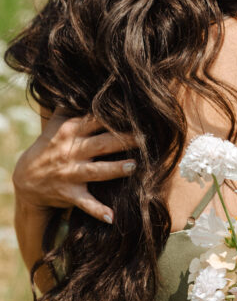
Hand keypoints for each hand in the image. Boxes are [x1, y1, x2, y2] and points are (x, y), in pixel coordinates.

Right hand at [12, 112, 137, 223]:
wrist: (26, 180)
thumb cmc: (49, 147)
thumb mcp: (57, 125)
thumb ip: (72, 106)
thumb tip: (87, 83)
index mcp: (71, 131)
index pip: (96, 120)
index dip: (116, 116)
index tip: (137, 111)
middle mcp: (72, 151)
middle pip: (103, 143)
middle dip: (124, 140)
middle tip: (147, 137)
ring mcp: (70, 173)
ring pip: (97, 172)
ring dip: (116, 170)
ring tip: (134, 167)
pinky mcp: (70, 194)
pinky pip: (86, 204)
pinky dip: (98, 211)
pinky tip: (113, 217)